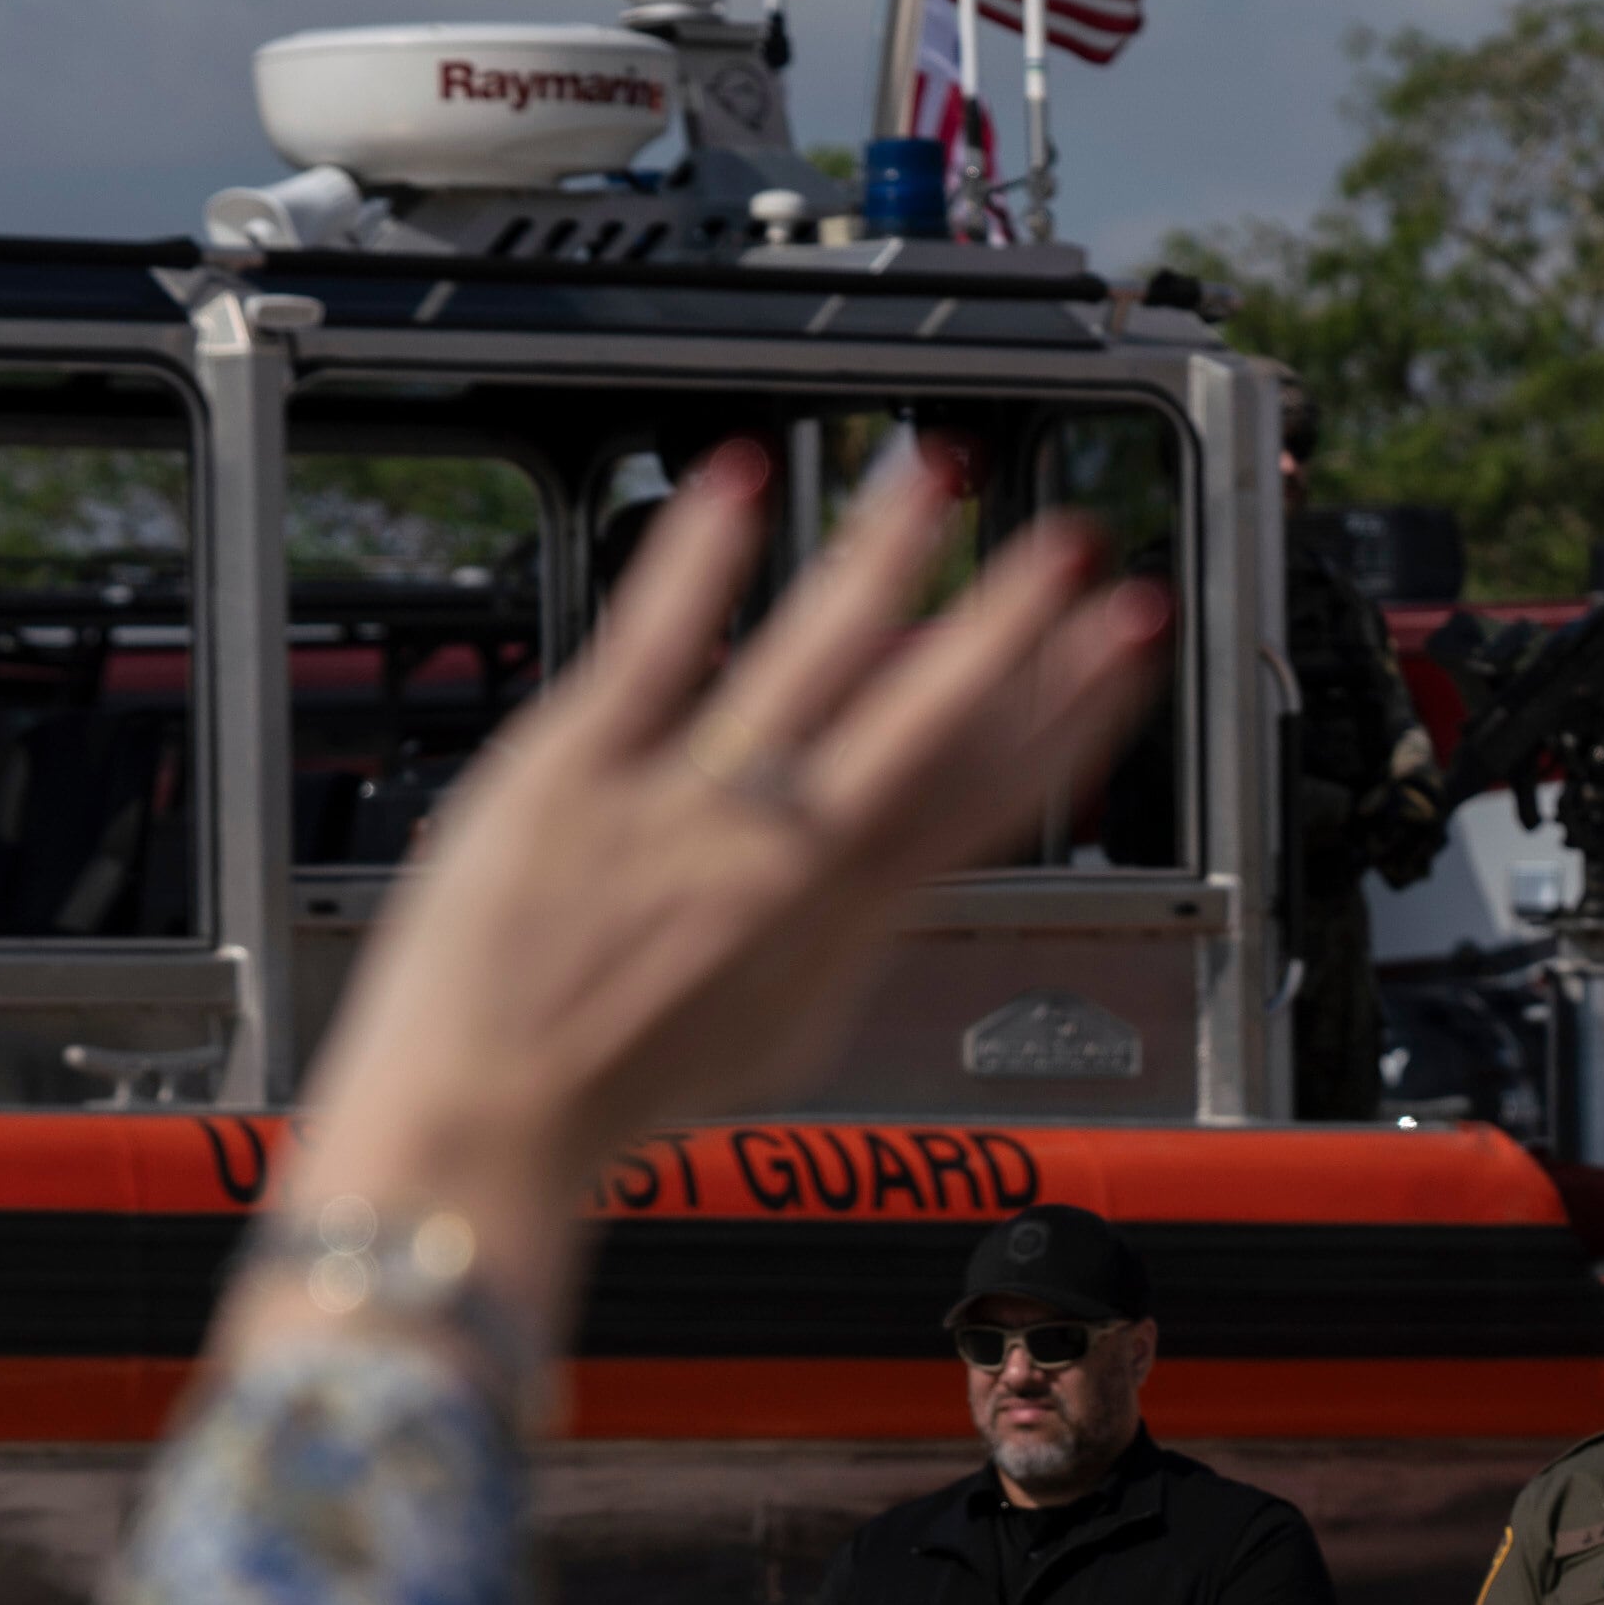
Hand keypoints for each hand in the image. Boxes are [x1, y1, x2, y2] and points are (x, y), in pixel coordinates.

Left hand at [231, 437, 1172, 1366]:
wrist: (484, 1125)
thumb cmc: (610, 1086)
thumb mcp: (776, 1028)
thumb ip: (838, 925)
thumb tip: (887, 855)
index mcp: (842, 920)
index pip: (988, 794)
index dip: (1070, 713)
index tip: (1119, 647)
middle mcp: (784, 858)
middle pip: (933, 722)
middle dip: (1021, 628)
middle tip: (1084, 551)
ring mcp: (685, 809)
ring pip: (813, 665)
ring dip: (886, 559)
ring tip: (940, 479)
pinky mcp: (576, 773)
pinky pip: (654, 650)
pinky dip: (701, 563)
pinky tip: (740, 485)